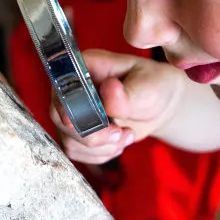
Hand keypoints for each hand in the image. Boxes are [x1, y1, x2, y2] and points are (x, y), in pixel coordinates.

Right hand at [51, 50, 183, 164]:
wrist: (159, 106)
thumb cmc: (153, 87)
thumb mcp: (148, 88)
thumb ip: (128, 95)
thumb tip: (109, 90)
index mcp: (85, 66)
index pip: (61, 85)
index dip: (68, 106)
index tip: (92, 122)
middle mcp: (72, 87)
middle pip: (60, 117)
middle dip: (92, 135)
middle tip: (119, 133)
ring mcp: (72, 111)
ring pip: (70, 140)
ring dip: (101, 147)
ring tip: (125, 135)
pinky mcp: (77, 131)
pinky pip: (78, 152)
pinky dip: (101, 154)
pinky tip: (118, 142)